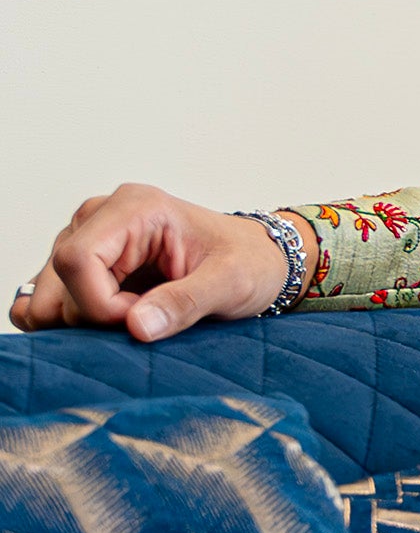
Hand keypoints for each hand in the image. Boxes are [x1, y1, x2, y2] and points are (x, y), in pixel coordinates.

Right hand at [12, 186, 299, 338]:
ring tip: (134, 317)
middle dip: (94, 316)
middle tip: (143, 320)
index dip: (100, 304)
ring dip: (83, 320)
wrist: (257, 259)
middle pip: (58, 278)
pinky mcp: (85, 262)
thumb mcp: (231, 283)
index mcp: (136, 207)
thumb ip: (186, 302)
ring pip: (49, 292)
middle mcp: (102, 215)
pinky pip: (52, 298)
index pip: (77, 260)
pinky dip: (73, 320)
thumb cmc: (248, 263)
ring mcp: (88, 237)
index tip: (140, 320)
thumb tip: (137, 326)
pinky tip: (111, 322)